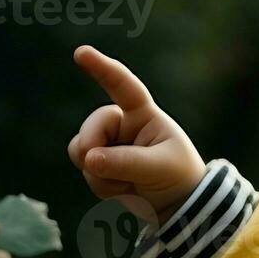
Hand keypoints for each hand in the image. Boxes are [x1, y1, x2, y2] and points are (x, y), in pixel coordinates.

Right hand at [69, 45, 206, 225]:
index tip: (81, 53)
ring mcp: (108, 142)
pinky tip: (121, 190)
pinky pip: (83, 168)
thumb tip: (89, 159)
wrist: (176, 204)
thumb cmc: (177, 176)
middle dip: (94, 148)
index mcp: (144, 114)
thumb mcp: (159, 168)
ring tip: (127, 184)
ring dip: (99, 173)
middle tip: (110, 169)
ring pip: (81, 149)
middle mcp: (122, 124)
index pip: (123, 86)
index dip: (103, 68)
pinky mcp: (99, 162)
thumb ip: (125, 162)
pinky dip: (99, 184)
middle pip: (91, 127)